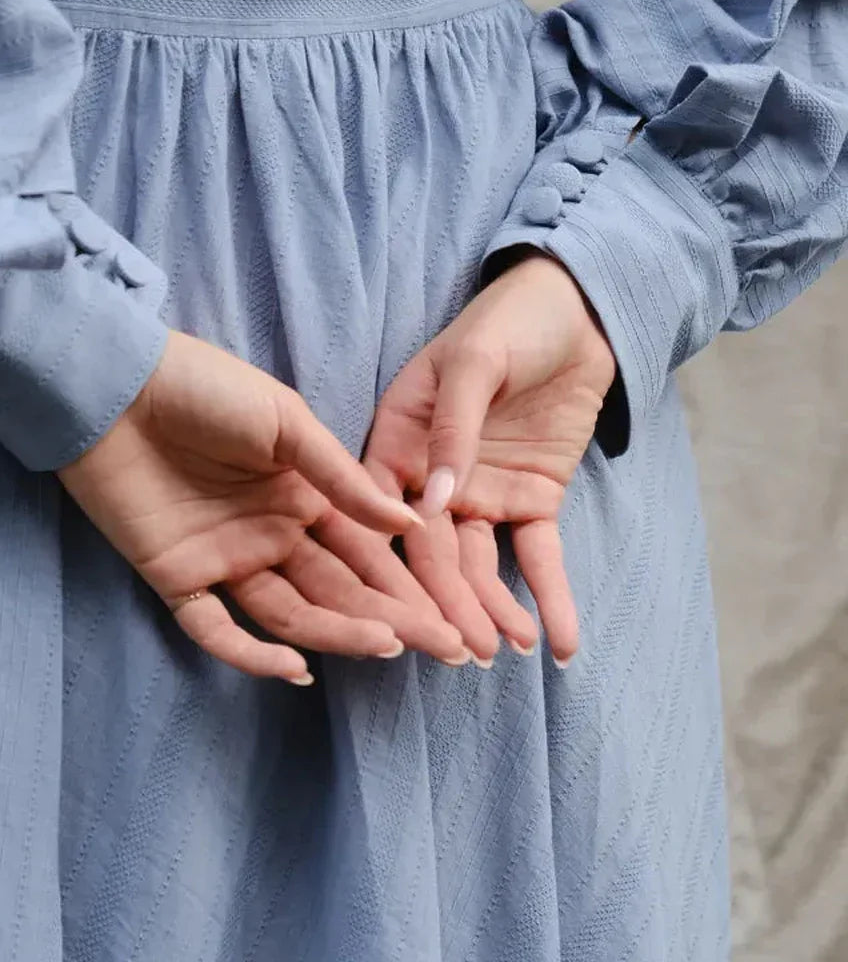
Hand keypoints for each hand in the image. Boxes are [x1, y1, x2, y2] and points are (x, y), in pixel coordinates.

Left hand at [59, 330, 476, 681]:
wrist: (115, 384)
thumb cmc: (204, 388)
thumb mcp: (285, 423)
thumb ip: (342, 478)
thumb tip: (409, 521)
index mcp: (302, 497)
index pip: (365, 554)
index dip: (407, 586)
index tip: (453, 617)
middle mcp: (271, 536)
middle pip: (339, 590)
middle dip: (393, 619)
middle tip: (446, 649)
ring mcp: (225, 560)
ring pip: (291, 613)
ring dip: (339, 632)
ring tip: (386, 647)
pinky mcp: (176, 578)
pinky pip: (216, 629)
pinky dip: (251, 654)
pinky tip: (295, 669)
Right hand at [364, 253, 616, 664]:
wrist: (577, 310)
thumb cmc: (509, 321)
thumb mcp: (475, 362)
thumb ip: (453, 428)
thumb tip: (434, 505)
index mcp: (396, 443)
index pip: (383, 515)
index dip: (390, 564)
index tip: (404, 612)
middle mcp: (430, 481)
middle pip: (432, 554)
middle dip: (449, 604)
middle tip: (467, 651)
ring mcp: (479, 496)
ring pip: (480, 566)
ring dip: (494, 610)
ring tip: (511, 649)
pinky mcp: (529, 503)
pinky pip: (537, 557)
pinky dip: (549, 599)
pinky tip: (559, 643)